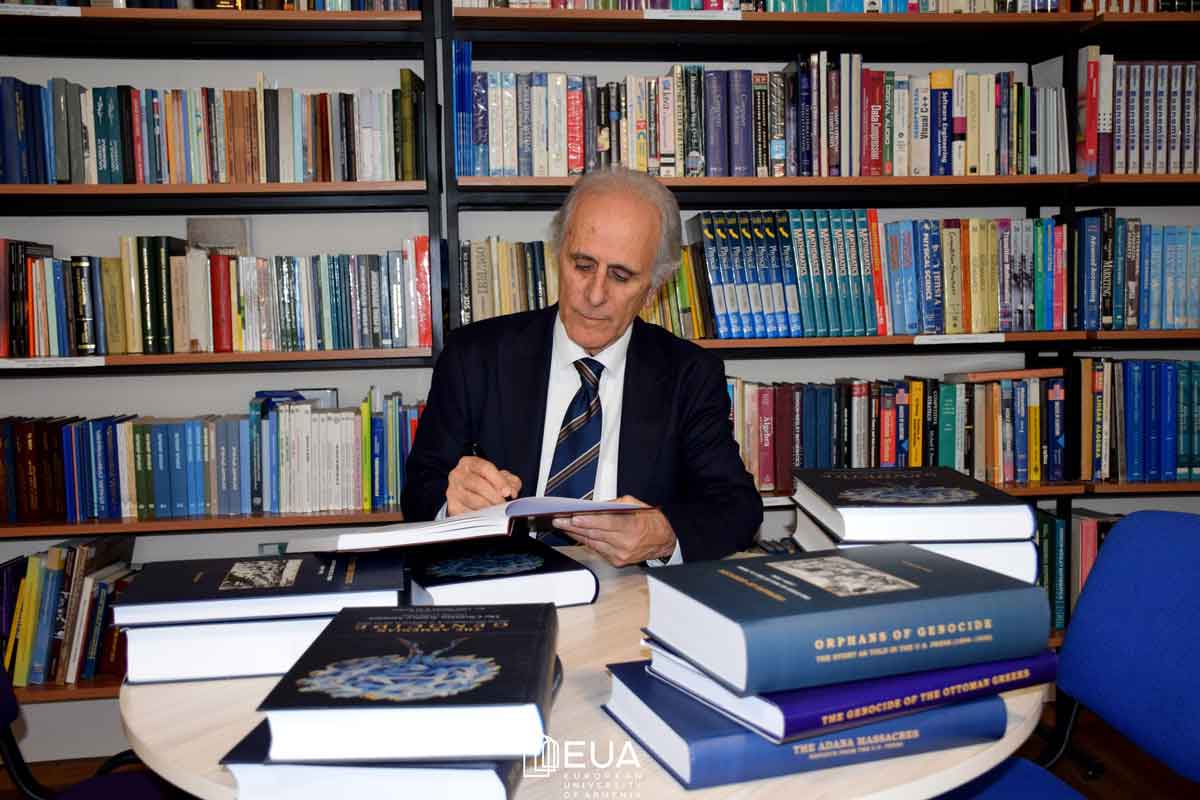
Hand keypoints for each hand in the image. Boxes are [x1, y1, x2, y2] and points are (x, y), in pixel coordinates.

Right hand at [446, 456, 521, 516]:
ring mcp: (453, 490)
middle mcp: (458, 474)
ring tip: (497, 510)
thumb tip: (511, 492)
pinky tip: (487, 515)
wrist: (469, 493)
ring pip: (471, 500)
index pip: (484, 468)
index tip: (507, 491)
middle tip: (503, 503)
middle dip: (493, 495)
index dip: (498, 480)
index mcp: (469, 463)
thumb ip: (510, 481)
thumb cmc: (486, 482)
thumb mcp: (500, 477)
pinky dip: (480, 516)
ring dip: (488, 507)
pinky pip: (467, 512)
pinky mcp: (452, 506)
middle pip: (476, 484)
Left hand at [551, 495, 676, 566]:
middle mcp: (625, 543)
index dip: (588, 520)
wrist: (664, 543)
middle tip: (559, 520)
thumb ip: (616, 504)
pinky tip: (575, 534)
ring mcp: (620, 554)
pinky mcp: (616, 561)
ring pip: (592, 542)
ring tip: (562, 525)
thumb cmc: (652, 523)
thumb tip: (595, 506)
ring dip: (575, 533)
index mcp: (632, 527)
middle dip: (574, 526)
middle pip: (595, 533)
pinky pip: (596, 549)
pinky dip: (585, 540)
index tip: (573, 517)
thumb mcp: (637, 506)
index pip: (606, 523)